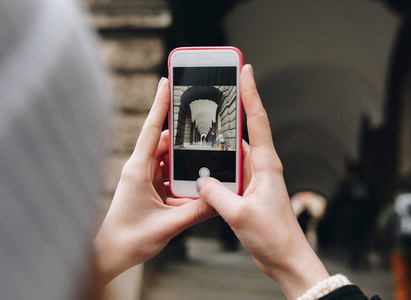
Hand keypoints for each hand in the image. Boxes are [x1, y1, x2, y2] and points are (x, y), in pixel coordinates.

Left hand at [94, 78, 215, 285]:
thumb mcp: (168, 225)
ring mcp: (144, 178)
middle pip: (166, 143)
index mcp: (138, 170)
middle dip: (185, 138)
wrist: (110, 254)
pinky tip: (193, 183)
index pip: (152, 129)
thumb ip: (196, 212)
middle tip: (204, 131)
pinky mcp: (148, 188)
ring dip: (184, 161)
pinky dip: (181, 176)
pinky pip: (168, 174)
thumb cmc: (128, 239)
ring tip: (202, 162)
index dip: (160, 104)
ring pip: (168, 159)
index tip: (167, 81)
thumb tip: (220, 199)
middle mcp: (140, 169)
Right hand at [196, 65, 329, 299]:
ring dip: (219, 143)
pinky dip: (216, 167)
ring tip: (201, 129)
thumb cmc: (274, 237)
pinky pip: (229, 172)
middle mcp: (262, 167)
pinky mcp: (248, 191)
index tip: (245, 70)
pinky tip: (202, 168)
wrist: (286, 258)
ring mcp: (255, 179)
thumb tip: (200, 182)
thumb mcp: (240, 215)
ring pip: (232, 153)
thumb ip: (216, 195)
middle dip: (231, 110)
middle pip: (244, 131)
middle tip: (215, 91)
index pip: (257, 121)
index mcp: (266, 165)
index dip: (251, 93)